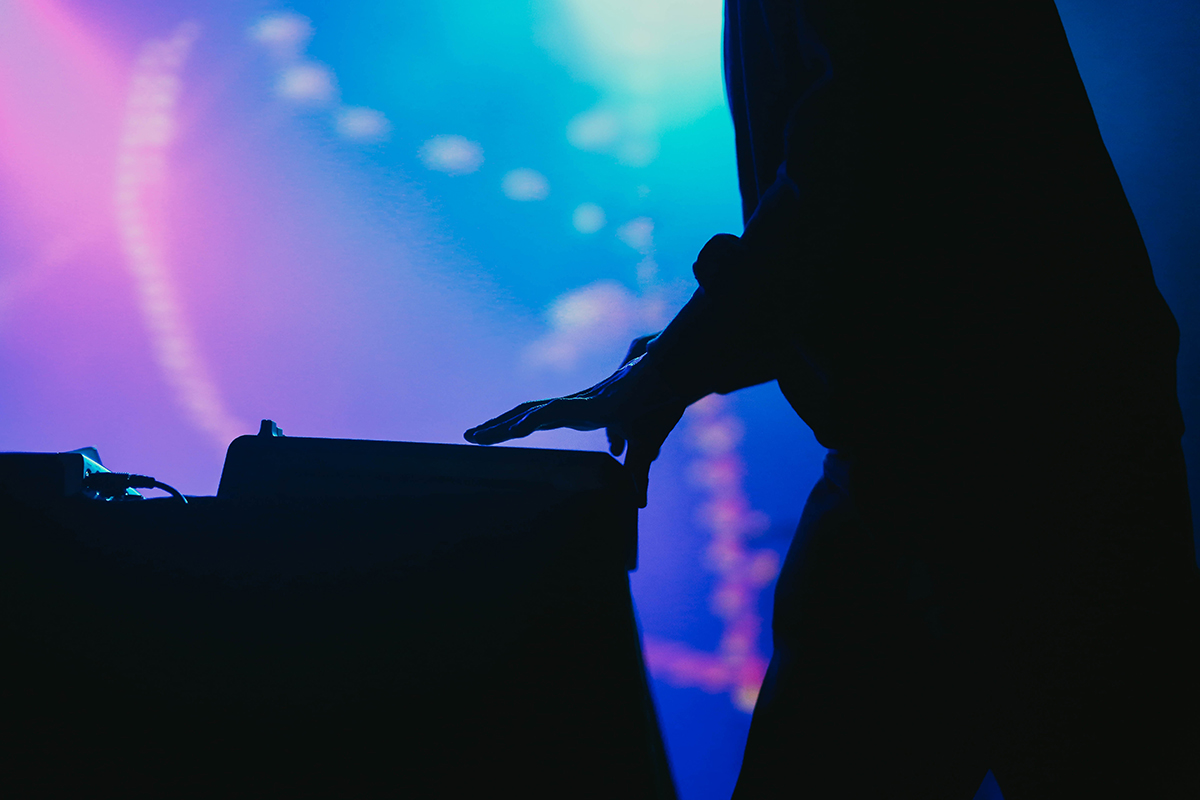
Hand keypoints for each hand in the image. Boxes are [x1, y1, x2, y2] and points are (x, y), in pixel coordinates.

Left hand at [464, 351, 684, 506]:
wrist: (668, 384)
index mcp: (579, 413)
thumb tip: (622, 468)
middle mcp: (571, 407)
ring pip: (527, 412)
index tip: (495, 434)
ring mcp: (575, 404)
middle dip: (496, 426)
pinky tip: (513, 431)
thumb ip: (631, 462)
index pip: (538, 420)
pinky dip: (528, 421)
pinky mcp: (584, 405)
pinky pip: (548, 413)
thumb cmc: (653, 406)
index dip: (515, 426)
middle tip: (470, 436)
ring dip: (501, 425)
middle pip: (523, 415)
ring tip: (474, 436)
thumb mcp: (640, 444)